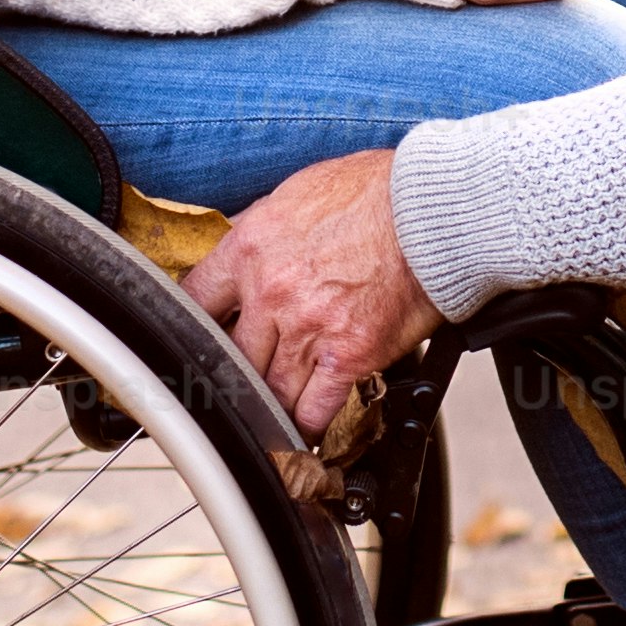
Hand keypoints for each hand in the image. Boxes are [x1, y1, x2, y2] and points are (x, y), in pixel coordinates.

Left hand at [190, 152, 433, 439]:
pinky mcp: (349, 354)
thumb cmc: (376, 193)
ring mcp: (309, 327)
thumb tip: (239, 246)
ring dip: (268, 404)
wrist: (433, 208)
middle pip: (230, 355)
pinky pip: (315, 408)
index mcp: (250, 248)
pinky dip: (306, 426)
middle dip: (234, 371)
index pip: (194, 302)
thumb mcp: (296, 194)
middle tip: (238, 384)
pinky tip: (303, 432)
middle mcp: (271, 292)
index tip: (197, 341)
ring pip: (268, 390)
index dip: (192, 326)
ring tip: (267, 415)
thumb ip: (260, 229)